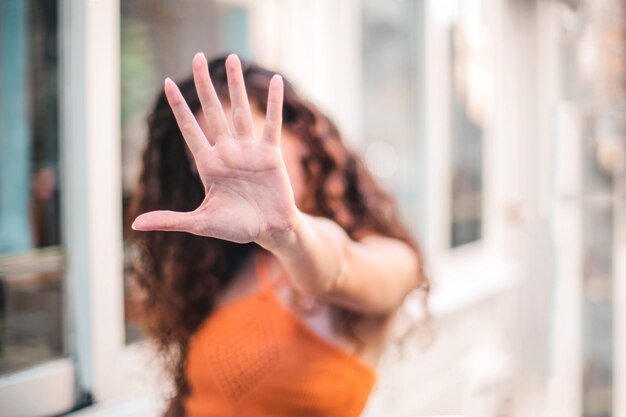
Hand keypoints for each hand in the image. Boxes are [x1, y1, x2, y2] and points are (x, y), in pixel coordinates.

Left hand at [132, 53, 299, 248]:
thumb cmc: (236, 228)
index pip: (189, 128)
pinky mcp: (270, 153)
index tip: (166, 82)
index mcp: (208, 164)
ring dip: (237, 84)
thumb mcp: (200, 223)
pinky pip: (271, 123)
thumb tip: (135, 224)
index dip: (178, 106)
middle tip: (197, 57)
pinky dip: (274, 103)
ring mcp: (248, 150)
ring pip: (241, 110)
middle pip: (213, 110)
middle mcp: (227, 151)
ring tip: (233, 57)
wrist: (269, 231)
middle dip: (205, 84)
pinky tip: (276, 80)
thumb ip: (170, 220)